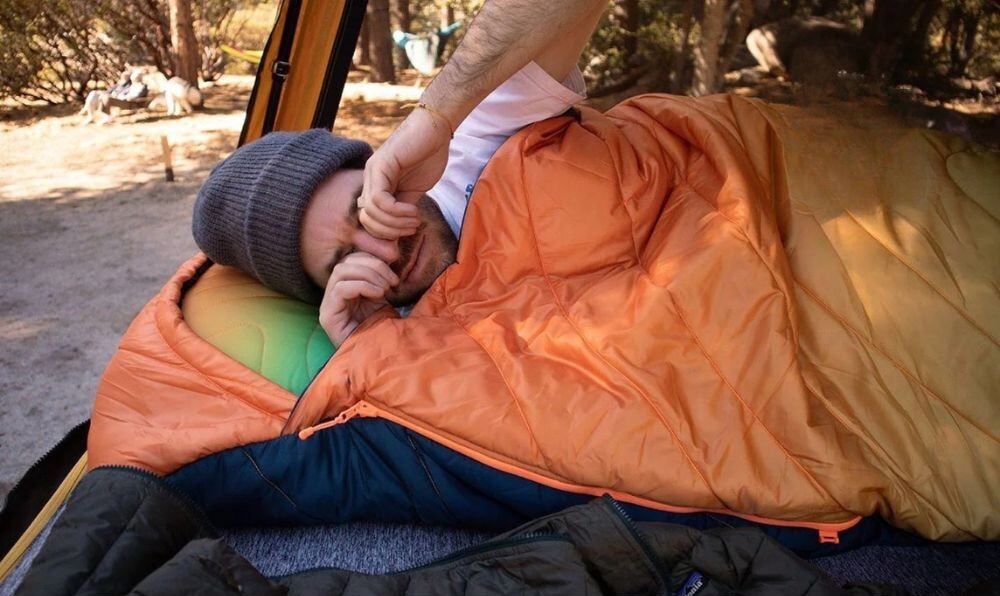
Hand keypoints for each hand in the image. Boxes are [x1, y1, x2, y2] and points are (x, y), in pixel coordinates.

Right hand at [318, 252, 398, 345]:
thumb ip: (379, 279)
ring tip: (384, 289)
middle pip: (346, 262)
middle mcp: (332, 294)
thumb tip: (390, 257)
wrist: (374, 358)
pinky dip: (362, 286)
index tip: (394, 277)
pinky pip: (340, 288)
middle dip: (373, 266)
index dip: (373, 261)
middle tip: (391, 282)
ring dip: (368, 275)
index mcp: (345, 287)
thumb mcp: (381, 300)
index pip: (352, 260)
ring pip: (341, 271)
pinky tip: (377, 295)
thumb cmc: (379, 330)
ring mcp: (327, 304)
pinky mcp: (327, 315)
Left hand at [360, 106, 450, 239]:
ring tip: (414, 218)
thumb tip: (398, 233)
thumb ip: (403, 209)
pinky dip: (396, 211)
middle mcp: (370, 179)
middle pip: (366, 219)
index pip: (369, 220)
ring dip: (396, 222)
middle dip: (390, 231)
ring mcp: (372, 172)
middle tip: (411, 228)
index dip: (387, 232)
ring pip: (371, 211)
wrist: (435, 130)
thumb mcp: (414, 191)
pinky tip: (412, 209)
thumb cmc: (428, 156)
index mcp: (376, 186)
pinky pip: (379, 199)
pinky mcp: (380, 166)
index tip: (410, 231)